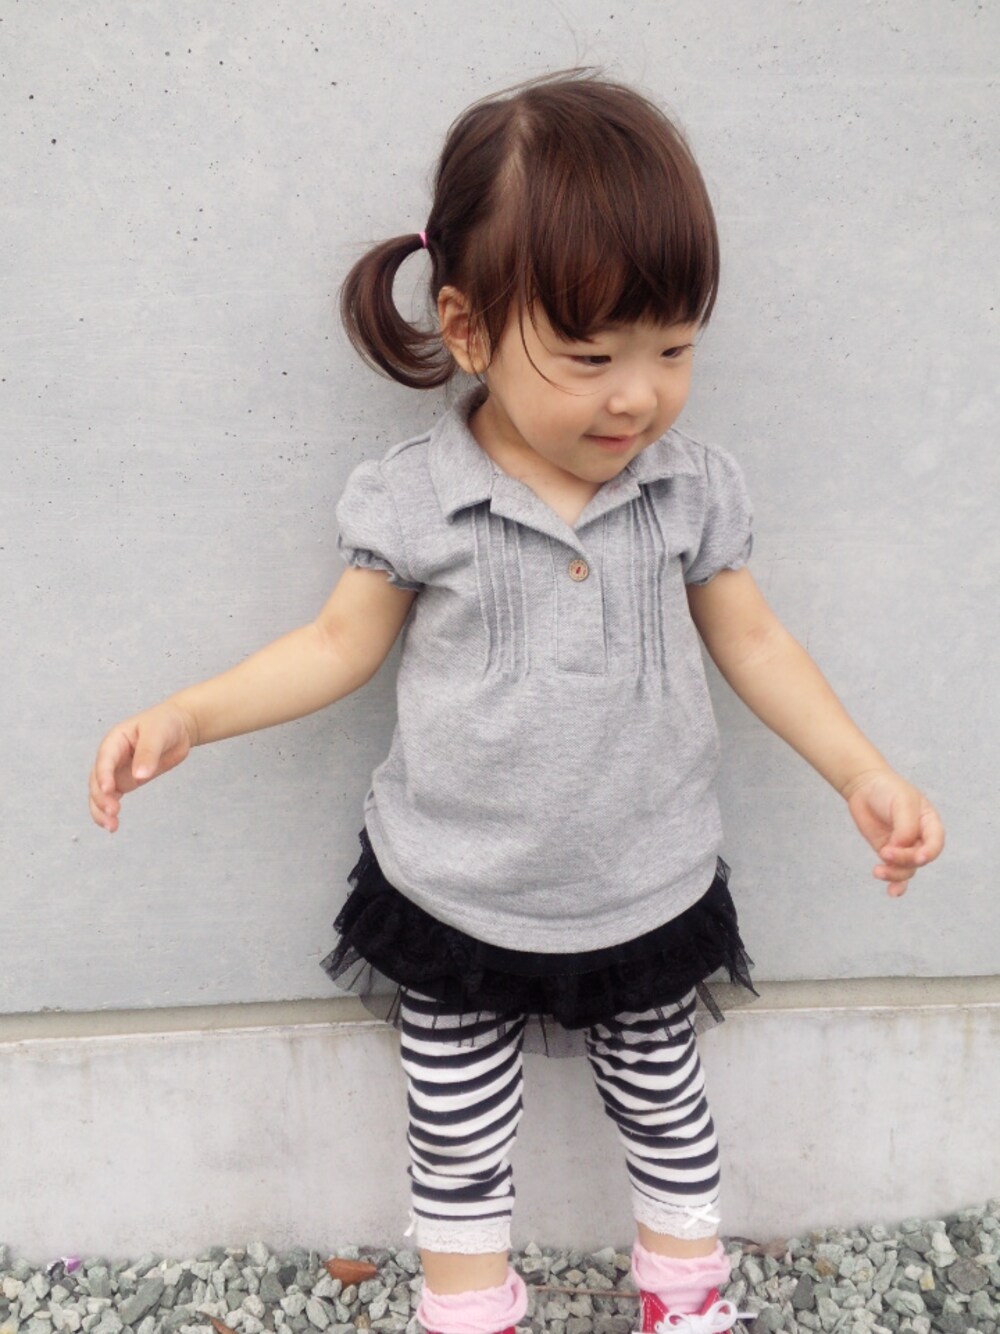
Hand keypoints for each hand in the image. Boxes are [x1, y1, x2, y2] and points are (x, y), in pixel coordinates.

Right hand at [88, 701, 197, 831]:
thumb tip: (140, 776)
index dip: (104, 774)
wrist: (179, 727)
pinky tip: (113, 825)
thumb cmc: (165, 723)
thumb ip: (148, 753)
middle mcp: (111, 757)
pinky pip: (112, 798)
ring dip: (101, 809)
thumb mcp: (158, 734)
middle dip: (101, 797)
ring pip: (100, 793)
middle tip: (113, 812)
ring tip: (111, 826)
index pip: (105, 759)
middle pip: (97, 780)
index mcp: (115, 740)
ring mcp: (117, 771)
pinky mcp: (126, 781)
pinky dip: (109, 811)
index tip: (109, 790)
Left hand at [842, 769, 944, 896]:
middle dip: (904, 860)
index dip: (929, 853)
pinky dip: (895, 884)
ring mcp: (904, 847)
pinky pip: (896, 872)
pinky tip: (892, 893)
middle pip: (919, 859)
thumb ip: (905, 827)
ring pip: (907, 869)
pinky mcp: (888, 851)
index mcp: (929, 823)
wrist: (864, 786)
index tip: (919, 856)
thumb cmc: (887, 790)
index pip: (936, 843)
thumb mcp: (902, 803)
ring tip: (877, 870)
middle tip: (885, 852)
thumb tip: (901, 848)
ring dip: (894, 874)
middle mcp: (920, 838)